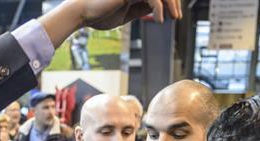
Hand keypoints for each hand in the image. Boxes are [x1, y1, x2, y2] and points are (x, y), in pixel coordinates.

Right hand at [40, 0, 181, 47]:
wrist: (82, 13)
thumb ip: (141, 9)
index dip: (169, 2)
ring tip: (173, 18)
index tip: (174, 15)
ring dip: (170, 4)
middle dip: (173, 2)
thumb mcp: (126, 13)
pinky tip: (159, 20)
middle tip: (177, 17)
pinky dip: (159, 8)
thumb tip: (159, 11)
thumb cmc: (99, 14)